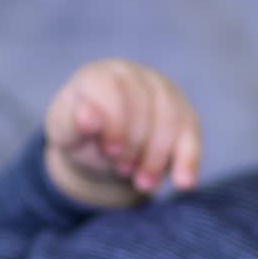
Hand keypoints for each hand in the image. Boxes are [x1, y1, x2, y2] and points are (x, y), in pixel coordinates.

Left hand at [44, 59, 201, 201]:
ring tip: (142, 183)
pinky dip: (189, 160)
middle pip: (146, 105)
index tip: (111, 151)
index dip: (116, 122)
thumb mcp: (66, 132)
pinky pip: (191, 135)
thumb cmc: (82, 136)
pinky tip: (184, 183)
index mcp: (100, 75)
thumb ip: (71, 123)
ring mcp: (162, 92)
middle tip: (123, 170)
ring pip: (171, 119)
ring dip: (157, 157)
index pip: (114, 89)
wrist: (101, 145)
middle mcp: (134, 76)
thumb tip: (86, 115)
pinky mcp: (183, 115)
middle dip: (135, 145)